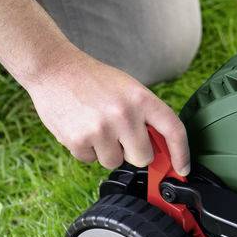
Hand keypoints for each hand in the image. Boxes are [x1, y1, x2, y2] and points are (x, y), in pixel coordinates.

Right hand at [24, 51, 189, 173]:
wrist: (53, 68)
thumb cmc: (96, 81)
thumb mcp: (130, 90)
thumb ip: (147, 117)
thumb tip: (163, 153)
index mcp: (142, 99)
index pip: (174, 131)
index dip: (182, 154)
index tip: (183, 169)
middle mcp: (124, 114)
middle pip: (143, 157)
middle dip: (134, 152)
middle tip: (120, 134)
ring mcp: (100, 129)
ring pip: (115, 162)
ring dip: (107, 151)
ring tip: (97, 126)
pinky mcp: (77, 140)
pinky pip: (91, 161)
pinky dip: (87, 150)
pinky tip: (81, 128)